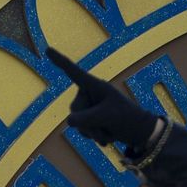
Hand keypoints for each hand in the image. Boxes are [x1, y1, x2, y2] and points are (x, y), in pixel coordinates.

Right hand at [46, 47, 160, 150]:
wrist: (138, 132)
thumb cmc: (127, 118)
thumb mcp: (108, 117)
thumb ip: (87, 118)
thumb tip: (69, 121)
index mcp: (95, 86)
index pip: (74, 73)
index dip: (60, 61)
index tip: (47, 50)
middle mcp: (89, 94)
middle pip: (75, 110)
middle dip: (90, 123)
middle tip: (107, 126)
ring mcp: (88, 107)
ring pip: (76, 123)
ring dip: (93, 132)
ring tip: (109, 131)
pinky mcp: (88, 119)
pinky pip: (81, 130)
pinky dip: (94, 136)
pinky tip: (107, 136)